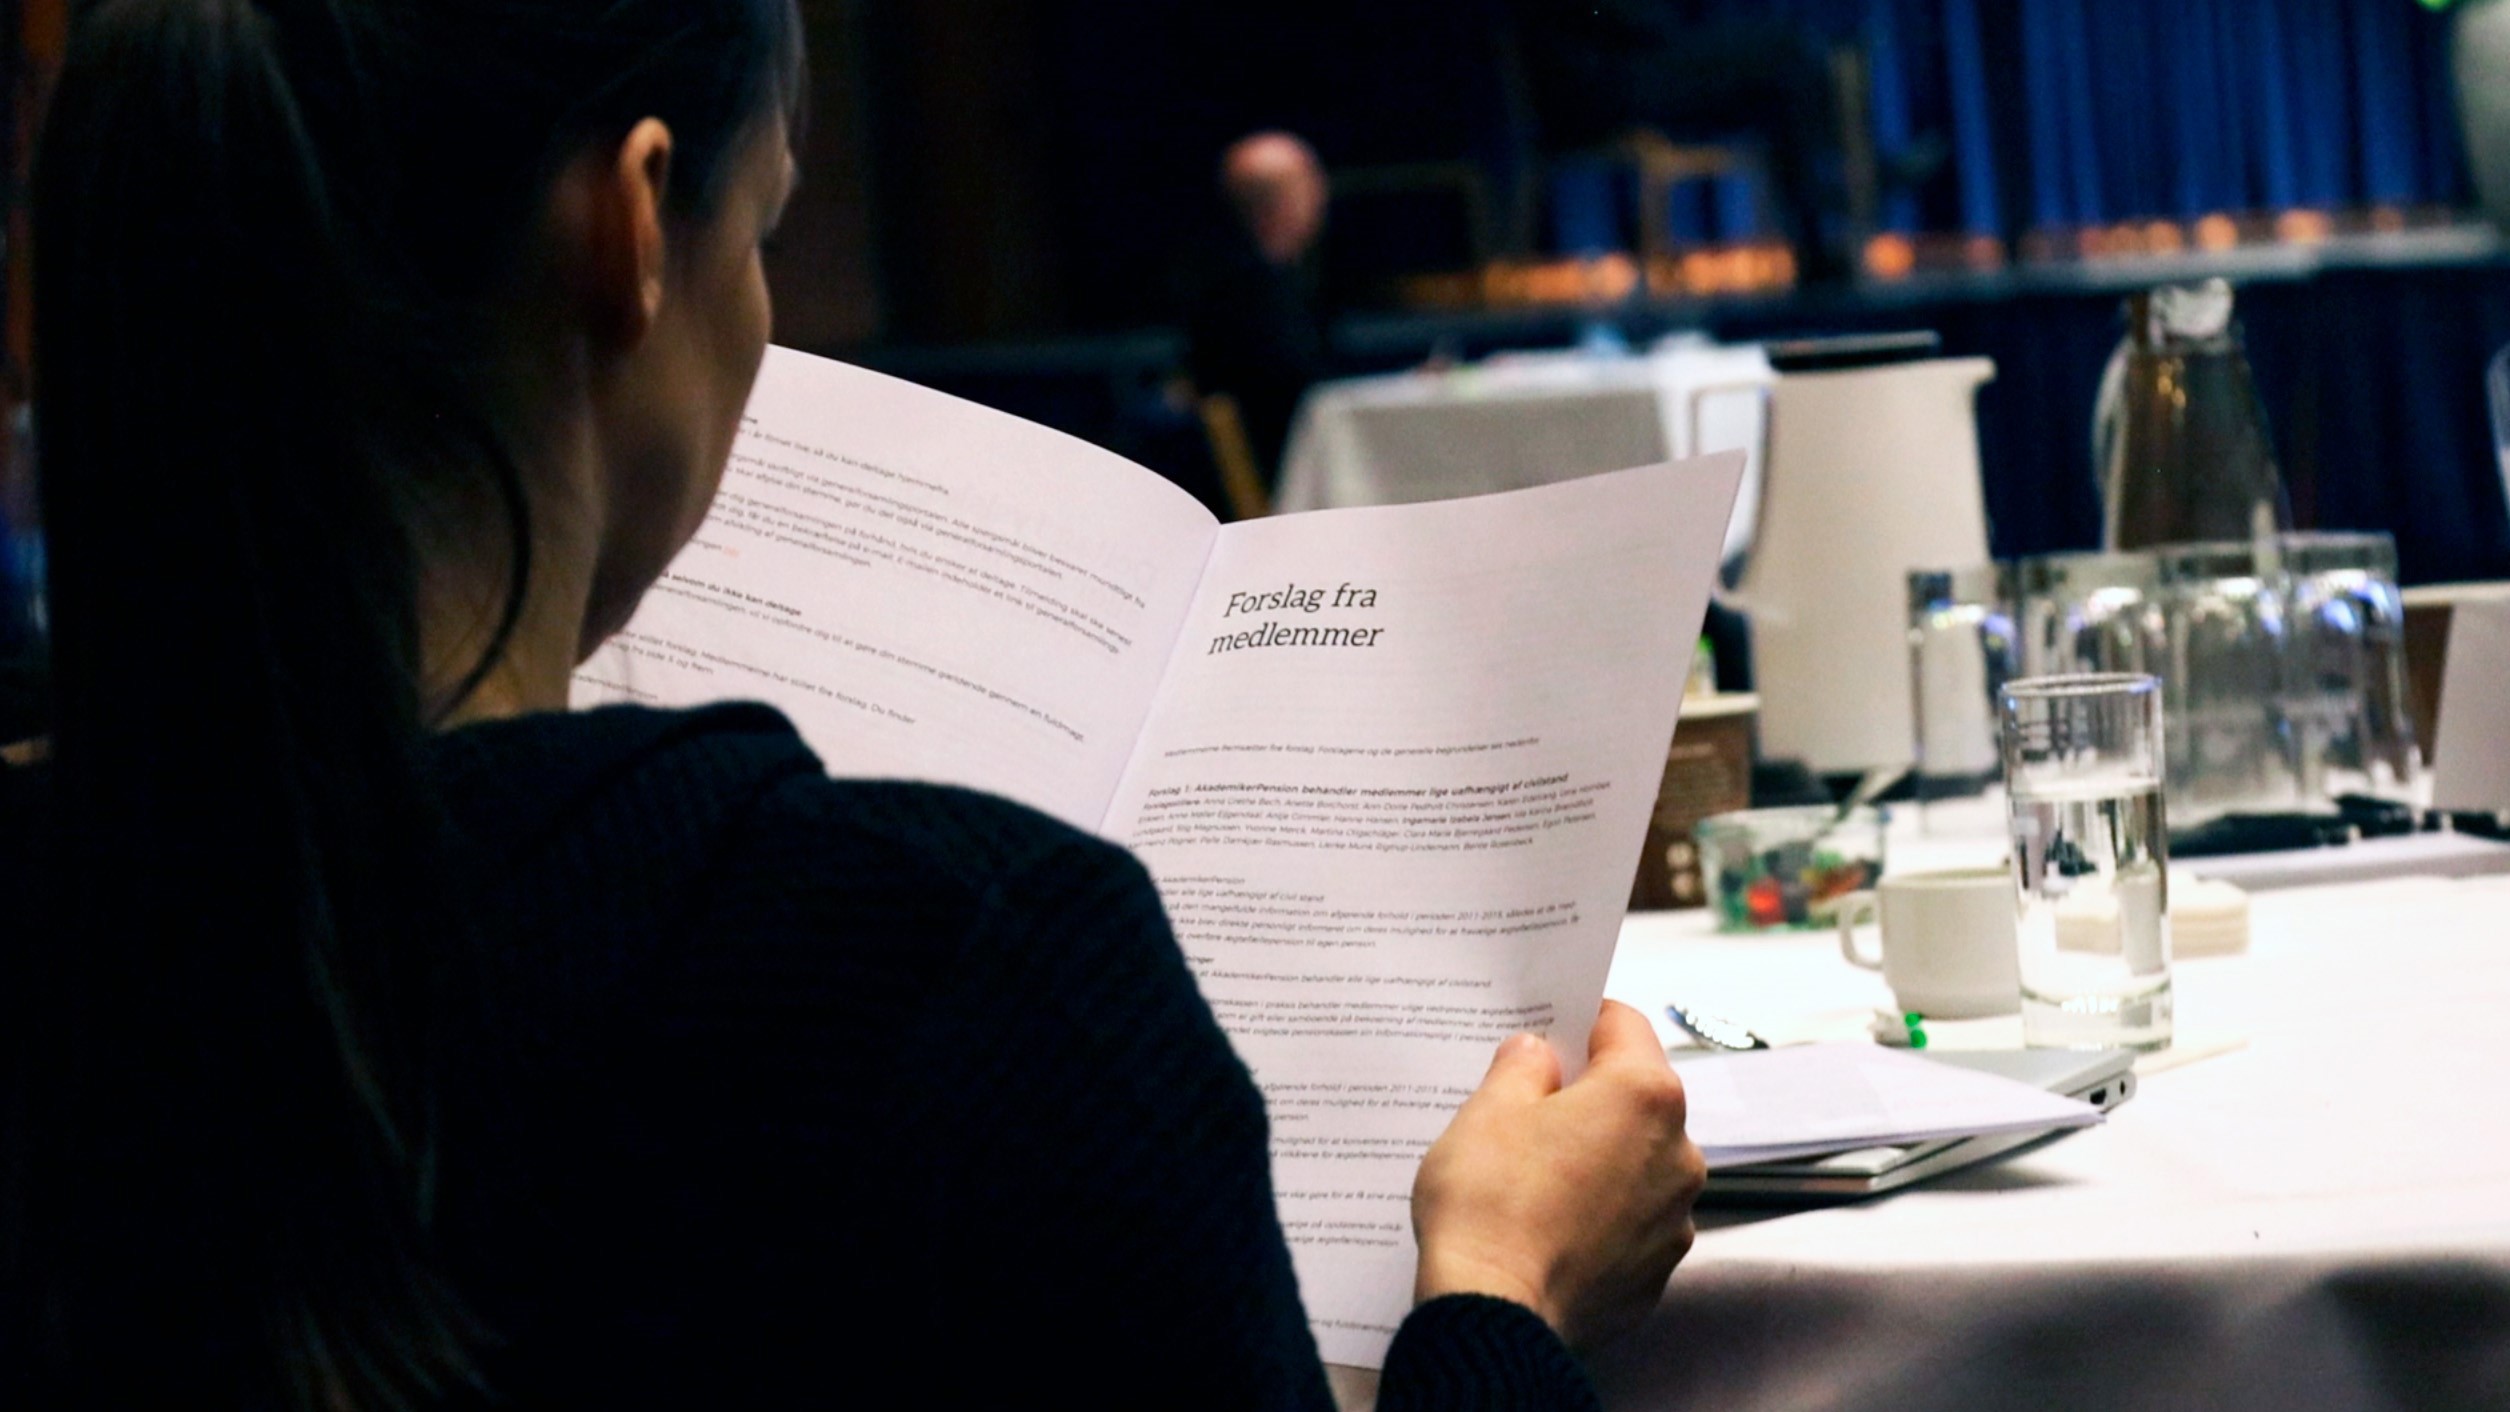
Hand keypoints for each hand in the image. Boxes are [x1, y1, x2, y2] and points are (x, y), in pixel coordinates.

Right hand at [1409, 1000, 1707, 1347]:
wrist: (1496, 1315)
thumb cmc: (1490, 1204)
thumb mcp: (1488, 1109)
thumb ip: (1523, 1065)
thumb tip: (1539, 1055)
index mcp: (1644, 1095)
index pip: (1622, 1025)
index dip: (1580, 1021)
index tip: (1549, 1032)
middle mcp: (1679, 1152)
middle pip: (1635, 1097)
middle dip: (1588, 1096)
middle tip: (1526, 1109)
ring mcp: (1675, 1217)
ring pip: (1636, 1161)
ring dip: (1597, 1158)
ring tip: (1533, 1177)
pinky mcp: (1658, 1270)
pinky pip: (1631, 1221)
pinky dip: (1600, 1215)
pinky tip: (1549, 1226)